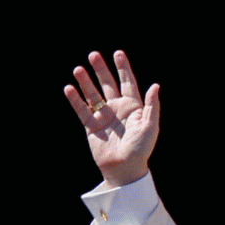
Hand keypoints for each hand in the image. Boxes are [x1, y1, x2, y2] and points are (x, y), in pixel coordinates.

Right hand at [63, 49, 159, 187]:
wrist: (124, 170)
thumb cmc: (141, 149)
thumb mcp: (150, 127)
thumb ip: (152, 105)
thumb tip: (155, 85)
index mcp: (133, 107)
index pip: (127, 82)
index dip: (123, 68)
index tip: (117, 54)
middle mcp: (117, 108)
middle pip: (108, 84)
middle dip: (101, 70)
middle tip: (93, 55)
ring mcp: (103, 117)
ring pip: (93, 95)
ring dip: (85, 82)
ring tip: (78, 69)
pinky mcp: (91, 127)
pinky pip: (81, 110)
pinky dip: (75, 100)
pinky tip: (69, 88)